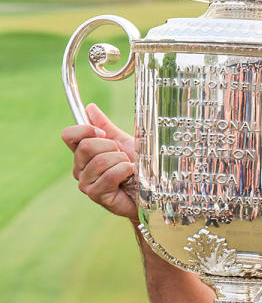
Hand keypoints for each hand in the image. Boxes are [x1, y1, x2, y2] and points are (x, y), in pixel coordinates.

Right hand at [61, 103, 137, 219]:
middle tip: (122, 156)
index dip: (85, 129)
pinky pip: (110, 175)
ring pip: (100, 161)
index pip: (69, 135)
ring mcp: (86, 183)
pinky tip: (130, 177)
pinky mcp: (96, 195)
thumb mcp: (124, 142)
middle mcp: (80, 168)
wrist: (152, 189)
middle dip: (111, 147)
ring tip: (128, 169)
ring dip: (122, 161)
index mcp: (83, 153)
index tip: (103, 134)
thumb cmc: (138, 167)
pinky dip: (125, 171)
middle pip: (86, 146)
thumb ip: (106, 126)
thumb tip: (90, 107)